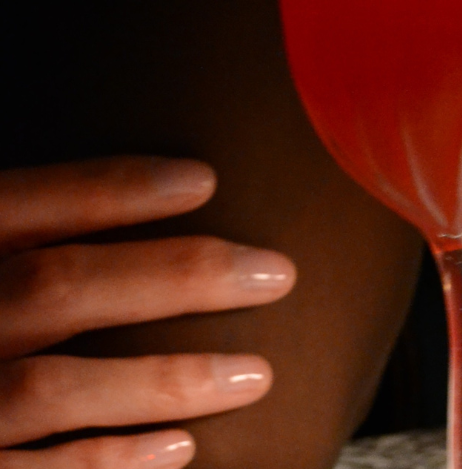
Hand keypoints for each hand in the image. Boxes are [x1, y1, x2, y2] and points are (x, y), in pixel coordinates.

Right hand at [0, 157, 296, 467]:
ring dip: (164, 381)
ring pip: (53, 387)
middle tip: (277, 273)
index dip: (110, 190)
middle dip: (176, 276)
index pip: (18, 205)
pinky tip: (182, 448)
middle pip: (57, 286)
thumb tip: (149, 187)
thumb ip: (28, 233)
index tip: (204, 180)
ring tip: (257, 374)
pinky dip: (108, 462)